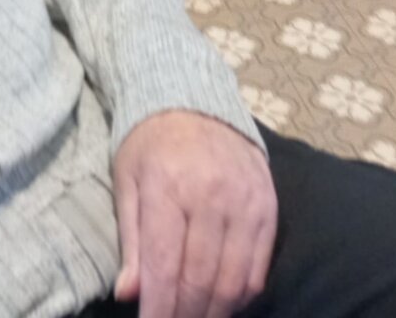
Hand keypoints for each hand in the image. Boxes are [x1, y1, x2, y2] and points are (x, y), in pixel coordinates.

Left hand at [112, 110, 276, 317]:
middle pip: (200, 281)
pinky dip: (241, 296)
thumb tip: (129, 295)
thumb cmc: (151, 145)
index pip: (165, 267)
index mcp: (167, 187)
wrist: (193, 100)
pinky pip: (258, 269)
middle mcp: (210, 195)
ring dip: (214, 312)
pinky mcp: (268, 206)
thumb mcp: (127, 182)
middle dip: (184, 315)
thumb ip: (130, 241)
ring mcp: (244, 201)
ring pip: (233, 282)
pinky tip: (223, 301)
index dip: (158, 311)